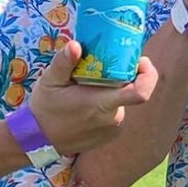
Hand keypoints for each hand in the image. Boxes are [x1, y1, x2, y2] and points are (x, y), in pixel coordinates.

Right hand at [27, 42, 158, 154]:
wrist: (39, 141)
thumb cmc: (45, 108)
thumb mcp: (49, 81)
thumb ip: (63, 63)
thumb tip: (75, 45)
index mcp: (102, 103)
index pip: (141, 92)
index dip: (148, 75)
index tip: (141, 61)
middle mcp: (113, 118)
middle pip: (129, 91)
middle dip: (120, 77)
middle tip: (100, 67)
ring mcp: (113, 129)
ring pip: (120, 101)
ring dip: (110, 91)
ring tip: (86, 87)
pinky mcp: (111, 135)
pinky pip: (115, 113)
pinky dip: (107, 105)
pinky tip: (86, 104)